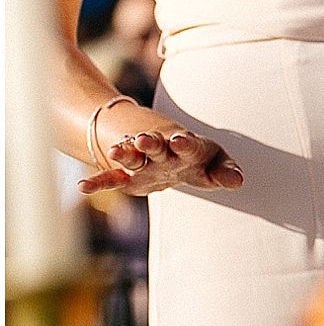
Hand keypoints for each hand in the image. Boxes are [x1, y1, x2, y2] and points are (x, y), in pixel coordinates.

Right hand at [78, 101, 244, 195]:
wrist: (166, 148)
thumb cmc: (196, 157)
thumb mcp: (215, 162)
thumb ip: (226, 171)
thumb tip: (238, 181)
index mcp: (185, 149)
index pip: (186, 145)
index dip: (183, 143)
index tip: (180, 140)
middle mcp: (161, 153)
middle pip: (155, 146)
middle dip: (150, 143)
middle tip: (144, 139)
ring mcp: (142, 163)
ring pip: (132, 157)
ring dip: (125, 154)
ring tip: (116, 152)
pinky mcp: (128, 176)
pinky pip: (111, 178)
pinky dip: (98, 182)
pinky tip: (83, 187)